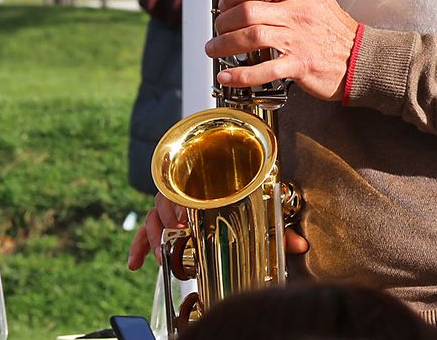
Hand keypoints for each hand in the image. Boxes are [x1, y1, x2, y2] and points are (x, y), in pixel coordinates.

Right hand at [126, 193, 307, 269]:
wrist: (236, 172)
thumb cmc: (247, 189)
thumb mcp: (263, 210)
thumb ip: (280, 228)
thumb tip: (300, 245)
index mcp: (207, 183)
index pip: (187, 187)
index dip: (180, 203)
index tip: (182, 218)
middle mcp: (186, 192)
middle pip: (165, 202)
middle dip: (167, 222)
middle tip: (176, 237)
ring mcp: (174, 206)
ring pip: (154, 216)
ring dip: (155, 237)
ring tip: (163, 257)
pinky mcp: (167, 220)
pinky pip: (147, 230)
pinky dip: (139, 246)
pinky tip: (135, 264)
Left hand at [206, 0, 358, 101]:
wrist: (362, 59)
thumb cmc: (338, 31)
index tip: (225, 1)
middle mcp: (298, 14)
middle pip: (248, 11)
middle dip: (223, 20)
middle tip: (218, 27)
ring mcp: (299, 39)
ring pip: (251, 37)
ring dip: (224, 44)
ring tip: (214, 49)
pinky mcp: (300, 65)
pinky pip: (264, 69)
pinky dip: (240, 74)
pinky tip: (227, 76)